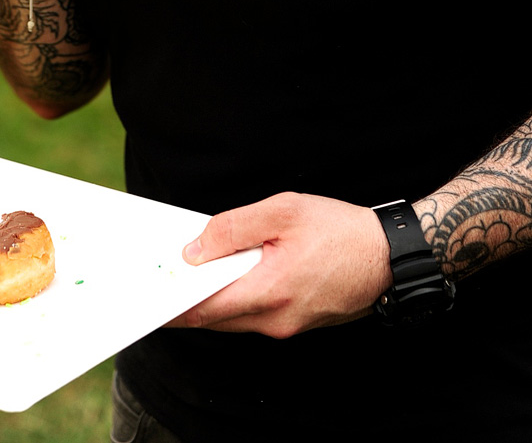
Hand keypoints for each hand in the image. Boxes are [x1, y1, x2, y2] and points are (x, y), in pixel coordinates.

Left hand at [168, 191, 391, 338]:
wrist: (390, 255)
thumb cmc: (340, 229)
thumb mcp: (283, 212)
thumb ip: (233, 229)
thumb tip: (194, 250)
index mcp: (269, 292)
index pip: (204, 309)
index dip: (172, 302)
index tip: (146, 292)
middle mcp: (276, 320)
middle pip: (215, 317)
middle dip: (185, 299)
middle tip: (158, 277)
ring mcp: (289, 325)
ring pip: (235, 316)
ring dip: (211, 297)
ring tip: (189, 268)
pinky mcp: (299, 321)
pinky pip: (255, 313)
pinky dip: (236, 296)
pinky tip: (228, 272)